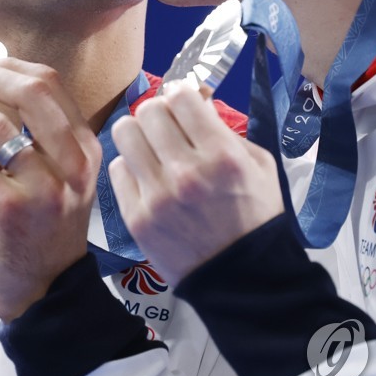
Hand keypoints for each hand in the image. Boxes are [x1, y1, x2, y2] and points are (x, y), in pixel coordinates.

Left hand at [0, 58, 100, 321]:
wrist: (46, 290)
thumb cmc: (46, 231)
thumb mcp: (62, 179)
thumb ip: (41, 139)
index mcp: (86, 149)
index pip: (51, 85)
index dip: (9, 68)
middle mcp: (72, 164)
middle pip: (31, 91)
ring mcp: (42, 187)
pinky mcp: (8, 207)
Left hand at [109, 82, 284, 286]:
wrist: (242, 279)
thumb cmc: (255, 216)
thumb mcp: (258, 165)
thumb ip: (224, 130)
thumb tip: (193, 102)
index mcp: (222, 155)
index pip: (180, 96)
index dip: (181, 95)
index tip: (184, 106)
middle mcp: (186, 172)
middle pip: (147, 111)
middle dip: (159, 113)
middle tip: (167, 127)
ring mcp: (157, 196)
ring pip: (124, 133)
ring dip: (138, 135)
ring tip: (151, 148)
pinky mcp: (136, 218)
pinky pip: (117, 169)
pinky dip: (131, 169)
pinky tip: (147, 178)